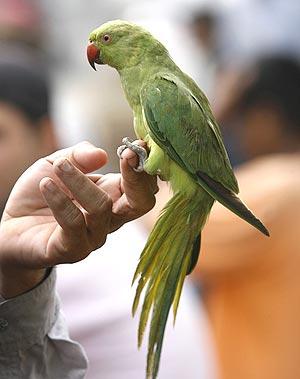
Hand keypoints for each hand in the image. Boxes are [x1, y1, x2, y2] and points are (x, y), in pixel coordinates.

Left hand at [0, 142, 156, 297]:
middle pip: (141, 203)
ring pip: (101, 206)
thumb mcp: (57, 164)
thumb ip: (78, 156)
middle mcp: (110, 218)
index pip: (142, 185)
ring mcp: (93, 236)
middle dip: (137, 177)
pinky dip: (60, 199)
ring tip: (58, 167)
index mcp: (113, 196)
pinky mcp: (72, 249)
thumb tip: (102, 154)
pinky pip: (73, 223)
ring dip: (79, 181)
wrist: (13, 225)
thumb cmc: (41, 193)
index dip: (143, 166)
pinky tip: (45, 185)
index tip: (137, 145)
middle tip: (126, 155)